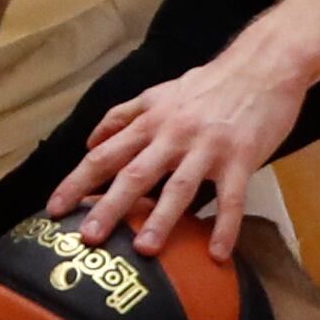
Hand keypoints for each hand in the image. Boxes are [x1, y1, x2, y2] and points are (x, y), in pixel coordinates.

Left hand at [49, 50, 305, 259]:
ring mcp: (208, 147)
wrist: (264, 65)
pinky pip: (232, 198)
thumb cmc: (212, 82)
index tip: (54, 208)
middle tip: (89, 238)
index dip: (77, 181)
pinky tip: (217, 254)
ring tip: (145, 249)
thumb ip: (124, 116)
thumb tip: (90, 142)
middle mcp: (174, 134)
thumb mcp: (160, 92)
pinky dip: (225, 227)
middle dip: (109, 206)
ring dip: (161, 218)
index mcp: (151, 121)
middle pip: (135, 173)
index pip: (105, 154)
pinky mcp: (242, 157)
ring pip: (179, 186)